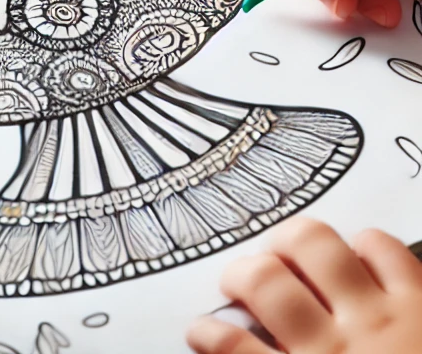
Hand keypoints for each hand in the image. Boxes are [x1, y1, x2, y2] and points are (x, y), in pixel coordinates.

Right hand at [187, 218, 421, 353]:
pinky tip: (355, 255)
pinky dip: (363, 244)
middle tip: (239, 281)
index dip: (206, 332)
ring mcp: (385, 318)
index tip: (200, 330)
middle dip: (240, 273)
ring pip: (315, 245)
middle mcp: (337, 348)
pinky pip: (382, 248)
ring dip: (290, 242)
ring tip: (285, 250)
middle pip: (265, 282)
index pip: (231, 347)